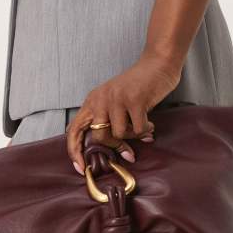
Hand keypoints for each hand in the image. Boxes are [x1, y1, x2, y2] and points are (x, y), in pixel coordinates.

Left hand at [66, 50, 180, 173]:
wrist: (158, 64)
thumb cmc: (139, 87)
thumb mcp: (115, 102)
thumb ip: (108, 122)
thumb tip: (109, 151)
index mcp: (92, 100)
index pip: (74, 130)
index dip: (74, 151)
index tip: (81, 168)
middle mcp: (100, 98)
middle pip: (100, 136)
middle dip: (116, 145)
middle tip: (129, 149)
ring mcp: (116, 98)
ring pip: (120, 134)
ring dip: (134, 135)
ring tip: (143, 126)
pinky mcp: (134, 99)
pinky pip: (138, 129)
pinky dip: (146, 129)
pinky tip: (150, 122)